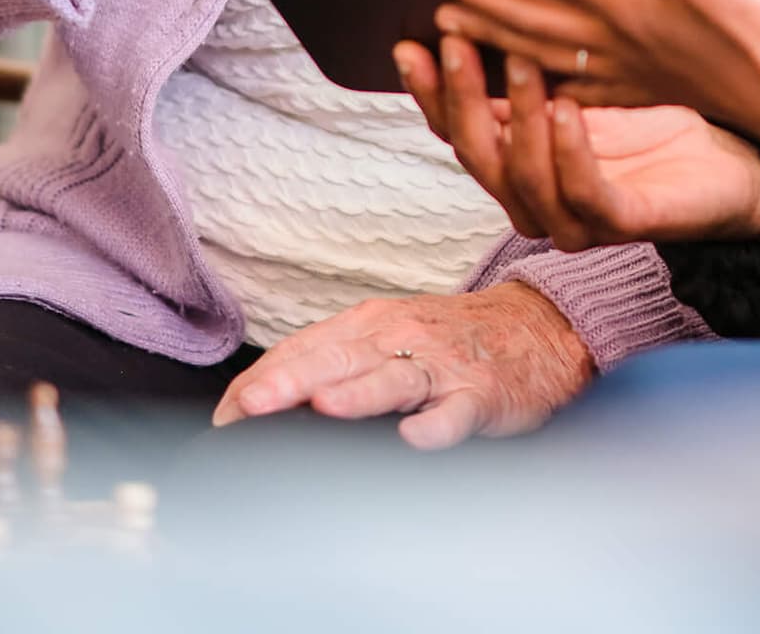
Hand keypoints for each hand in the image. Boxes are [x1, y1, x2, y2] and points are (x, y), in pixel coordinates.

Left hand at [211, 284, 593, 450]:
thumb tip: (261, 397)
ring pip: (393, 379)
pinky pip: (454, 412)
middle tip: (250, 405)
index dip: (262, 381)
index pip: (304, 349)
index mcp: (369, 324)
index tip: (225, 417)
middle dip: (291, 381)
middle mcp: (399, 338)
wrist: (534, 326)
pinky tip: (415, 436)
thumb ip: (332, 360)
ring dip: (357, 393)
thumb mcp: (385, 335)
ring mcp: (440, 366)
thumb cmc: (447, 338)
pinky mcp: (479, 394)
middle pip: (338, 359)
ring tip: (322, 406)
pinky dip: (435, 424)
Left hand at [392, 0, 759, 173]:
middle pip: (519, 5)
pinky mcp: (646, 82)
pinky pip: (566, 76)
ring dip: (482, 22)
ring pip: (534, 43)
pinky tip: (514, 60)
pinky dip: (529, 62)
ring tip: (436, 9)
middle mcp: (616, 38)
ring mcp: (627, 66)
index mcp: (628, 4)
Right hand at [398, 37, 759, 249]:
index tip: (410, 45)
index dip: (429, 91)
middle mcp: (535, 199)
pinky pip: (585, 194)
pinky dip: (570, 151)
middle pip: (476, 155)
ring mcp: (576, 219)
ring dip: (517, 116)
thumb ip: (528, 52)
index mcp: (517, 162)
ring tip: (520, 60)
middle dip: (460, 97)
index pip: (455, 132)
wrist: (729, 163)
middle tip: (455, 40)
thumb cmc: (651, 118)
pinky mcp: (624, 223)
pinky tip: (567, 108)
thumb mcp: (580, 73)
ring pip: (523, 177)